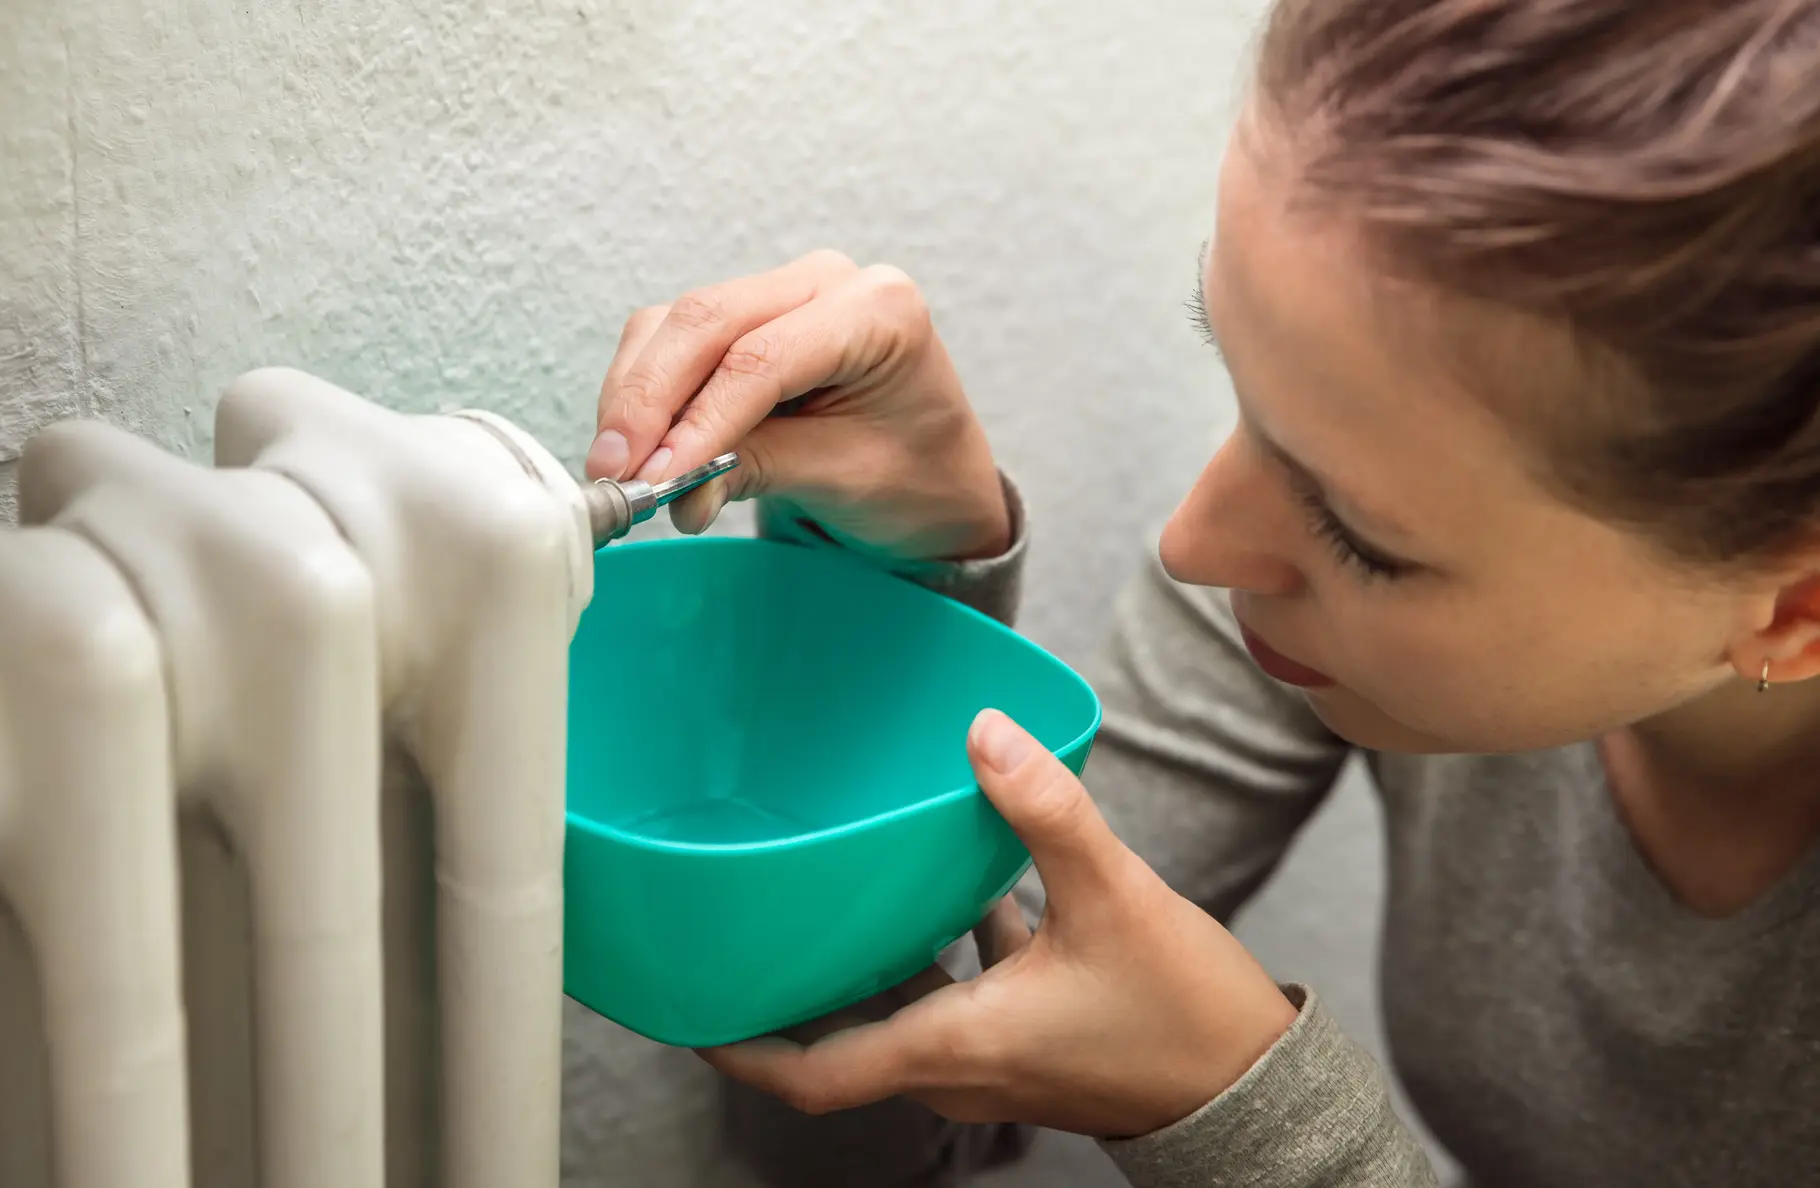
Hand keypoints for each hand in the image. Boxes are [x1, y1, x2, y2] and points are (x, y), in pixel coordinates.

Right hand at [588, 251, 1011, 562]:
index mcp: (877, 309)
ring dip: (637, 398)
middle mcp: (825, 282)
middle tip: (616, 472)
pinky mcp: (746, 322)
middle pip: (705, 322)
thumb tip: (667, 483)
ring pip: (675, 327)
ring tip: (626, 474)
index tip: (655, 477)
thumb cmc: (918, 478)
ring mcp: (782, 295)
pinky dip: (646, 396)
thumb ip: (755, 468)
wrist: (939, 484)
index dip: (698, 419)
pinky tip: (643, 450)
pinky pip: (674, 344)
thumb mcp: (844, 478)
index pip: (761, 356)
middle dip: (648, 401)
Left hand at [697, 710, 1299, 1139]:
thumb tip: (984, 734)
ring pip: (894, 1017)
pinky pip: (951, 999)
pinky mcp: (1025, 1042)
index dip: (741, 1044)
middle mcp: (958, 1068)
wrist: (1255, 1088)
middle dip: (784, 996)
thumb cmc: (1185, 1020)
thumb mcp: (1116, 901)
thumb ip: (1045, 812)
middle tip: (739, 933)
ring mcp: (990, 1062)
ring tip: (822, 896)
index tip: (688, 1003)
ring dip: (856, 967)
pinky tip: (945, 882)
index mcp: (957, 1048)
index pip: (815, 1076)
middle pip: (837, 1046)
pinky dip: (929, 953)